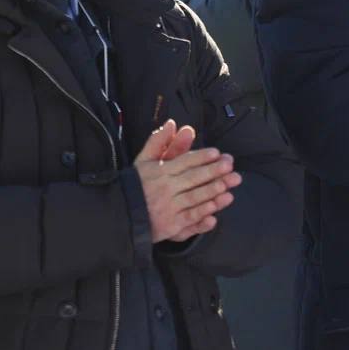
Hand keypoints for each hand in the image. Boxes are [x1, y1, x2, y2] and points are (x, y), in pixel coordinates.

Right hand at [134, 119, 241, 242]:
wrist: (119, 214)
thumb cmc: (136, 185)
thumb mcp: (143, 161)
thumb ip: (158, 142)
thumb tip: (171, 123)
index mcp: (159, 171)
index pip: (183, 162)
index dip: (200, 157)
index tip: (216, 153)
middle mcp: (164, 189)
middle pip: (192, 178)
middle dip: (212, 172)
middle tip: (229, 166)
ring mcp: (168, 208)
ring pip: (193, 198)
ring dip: (212, 192)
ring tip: (228, 186)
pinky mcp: (170, 226)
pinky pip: (189, 219)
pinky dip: (203, 216)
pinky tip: (215, 213)